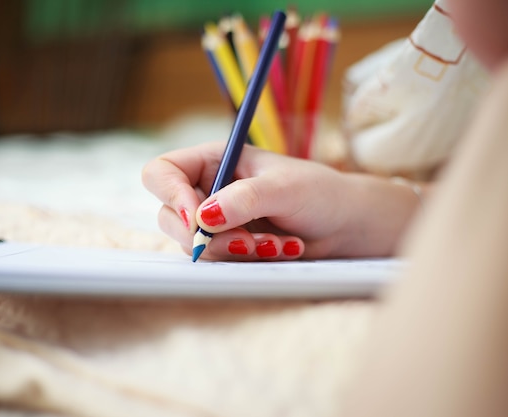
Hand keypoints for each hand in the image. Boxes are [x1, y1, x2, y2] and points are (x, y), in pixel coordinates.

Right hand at [142, 141, 418, 260]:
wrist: (345, 225)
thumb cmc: (319, 193)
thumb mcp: (284, 188)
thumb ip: (244, 198)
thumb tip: (202, 219)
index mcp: (213, 161)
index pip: (162, 172)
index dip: (170, 195)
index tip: (196, 219)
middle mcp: (207, 190)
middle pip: (169, 216)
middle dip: (209, 236)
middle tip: (249, 243)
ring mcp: (215, 222)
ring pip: (194, 245)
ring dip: (234, 250)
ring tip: (278, 244)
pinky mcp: (227, 248)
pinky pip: (217, 262)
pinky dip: (246, 261)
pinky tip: (280, 250)